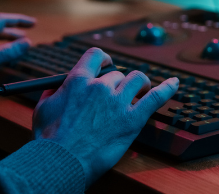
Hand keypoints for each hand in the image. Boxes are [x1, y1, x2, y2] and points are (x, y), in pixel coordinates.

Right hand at [32, 48, 178, 185]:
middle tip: (115, 97)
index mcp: (79, 80)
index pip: (96, 56)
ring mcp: (118, 103)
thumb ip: (53, 92)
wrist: (61, 162)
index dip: (104, 59)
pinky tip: (174, 84)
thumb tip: (59, 87)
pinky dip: (167, 89)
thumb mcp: (44, 108)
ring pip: (137, 80)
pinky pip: (155, 98)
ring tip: (140, 92)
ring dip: (139, 85)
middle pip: (116, 74)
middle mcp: (100, 87)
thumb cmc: (50, 140)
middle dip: (116, 84)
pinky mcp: (132, 120)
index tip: (106, 64)